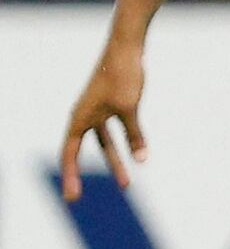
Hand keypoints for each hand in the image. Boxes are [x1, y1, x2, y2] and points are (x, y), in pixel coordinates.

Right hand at [60, 41, 147, 201]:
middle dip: (87, 175)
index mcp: (79, 118)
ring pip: (104, 142)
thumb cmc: (123, 77)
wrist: (127, 48)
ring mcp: (96, 110)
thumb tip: (142, 160)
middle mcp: (83, 116)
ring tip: (127, 183)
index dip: (71, 176)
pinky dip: (124, 142)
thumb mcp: (129, 109)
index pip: (69, 153)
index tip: (72, 197)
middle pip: (84, 151)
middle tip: (79, 200)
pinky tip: (136, 154)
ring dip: (115, 161)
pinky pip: (113, 130)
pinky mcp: (110, 105)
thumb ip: (135, 135)